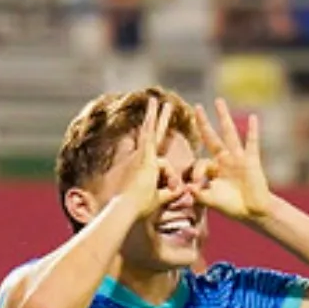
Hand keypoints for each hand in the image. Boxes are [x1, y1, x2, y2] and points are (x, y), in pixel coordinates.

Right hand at [113, 96, 184, 220]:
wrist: (127, 208)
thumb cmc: (138, 208)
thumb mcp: (159, 198)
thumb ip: (170, 192)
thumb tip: (181, 189)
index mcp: (145, 167)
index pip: (156, 155)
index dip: (165, 161)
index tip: (167, 163)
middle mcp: (141, 158)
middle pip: (151, 135)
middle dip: (156, 121)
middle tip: (157, 105)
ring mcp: (142, 156)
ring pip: (149, 131)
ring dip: (154, 115)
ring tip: (156, 100)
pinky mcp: (144, 156)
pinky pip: (149, 134)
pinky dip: (151, 120)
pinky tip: (155, 106)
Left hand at [192, 98, 275, 222]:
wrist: (253, 212)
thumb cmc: (232, 206)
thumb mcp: (211, 200)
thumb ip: (198, 194)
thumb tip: (187, 188)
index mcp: (214, 169)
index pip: (201, 162)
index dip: (196, 172)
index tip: (195, 186)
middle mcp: (225, 159)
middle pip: (212, 137)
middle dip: (204, 123)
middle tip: (196, 107)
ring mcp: (238, 158)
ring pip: (229, 133)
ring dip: (224, 117)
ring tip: (218, 101)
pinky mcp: (251, 160)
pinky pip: (252, 143)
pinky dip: (253, 131)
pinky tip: (253, 117)